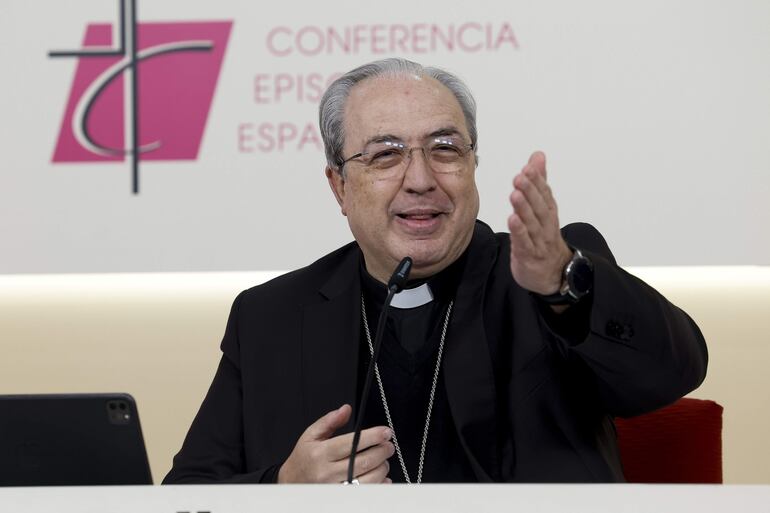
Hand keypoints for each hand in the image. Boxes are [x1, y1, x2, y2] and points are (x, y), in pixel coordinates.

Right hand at [277, 404, 394, 483]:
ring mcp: (335, 489)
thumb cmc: (303, 459)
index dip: (372, 436)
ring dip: (382, 467)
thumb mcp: (310, 435)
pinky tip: (381, 476)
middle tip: (389, 445)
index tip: (385, 432)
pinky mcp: (342, 499)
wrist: (291, 483)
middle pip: (363, 461)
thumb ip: (329, 421)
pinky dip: (380, 484)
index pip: (351, 443)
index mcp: (320, 454)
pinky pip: (368, 493)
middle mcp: (327, 473)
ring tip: (383, 459)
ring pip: (368, 479)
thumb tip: (346, 409)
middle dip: (382, 451)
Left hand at [507, 151, 572, 294]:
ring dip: (524, 208)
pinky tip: (512, 220)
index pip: (545, 194)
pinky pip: (525, 242)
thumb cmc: (544, 236)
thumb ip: (539, 182)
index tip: (529, 167)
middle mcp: (546, 225)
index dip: (538, 180)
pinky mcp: (529, 255)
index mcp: (549, 212)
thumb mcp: (543, 207)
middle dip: (530, 190)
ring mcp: (539, 241)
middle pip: (539, 206)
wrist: (554, 273)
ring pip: (532, 223)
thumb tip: (538, 156)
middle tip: (520, 176)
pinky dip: (519, 231)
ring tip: (515, 194)